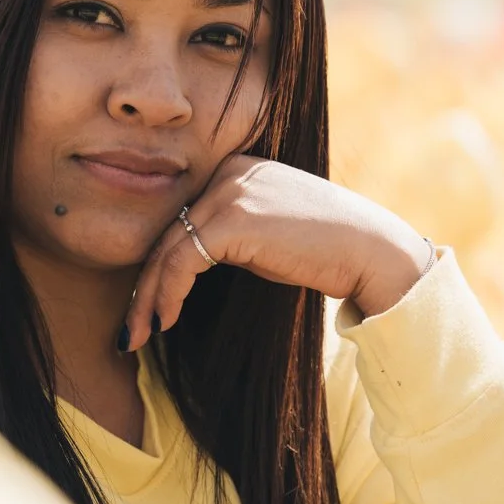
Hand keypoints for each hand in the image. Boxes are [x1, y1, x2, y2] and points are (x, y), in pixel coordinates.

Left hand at [122, 155, 435, 351]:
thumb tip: (185, 265)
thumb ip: (230, 235)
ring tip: (138, 335)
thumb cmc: (326, 253)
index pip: (183, 221)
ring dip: (148, 298)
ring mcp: (232, 190)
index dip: (159, 267)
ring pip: (169, 249)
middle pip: (170, 232)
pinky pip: (183, 261)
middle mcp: (231, 171)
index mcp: (238, 168)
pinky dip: (167, 294)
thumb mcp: (268, 235)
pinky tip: (165, 321)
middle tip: (130, 329)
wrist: (373, 253)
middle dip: (145, 285)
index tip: (149, 308)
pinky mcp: (235, 218)